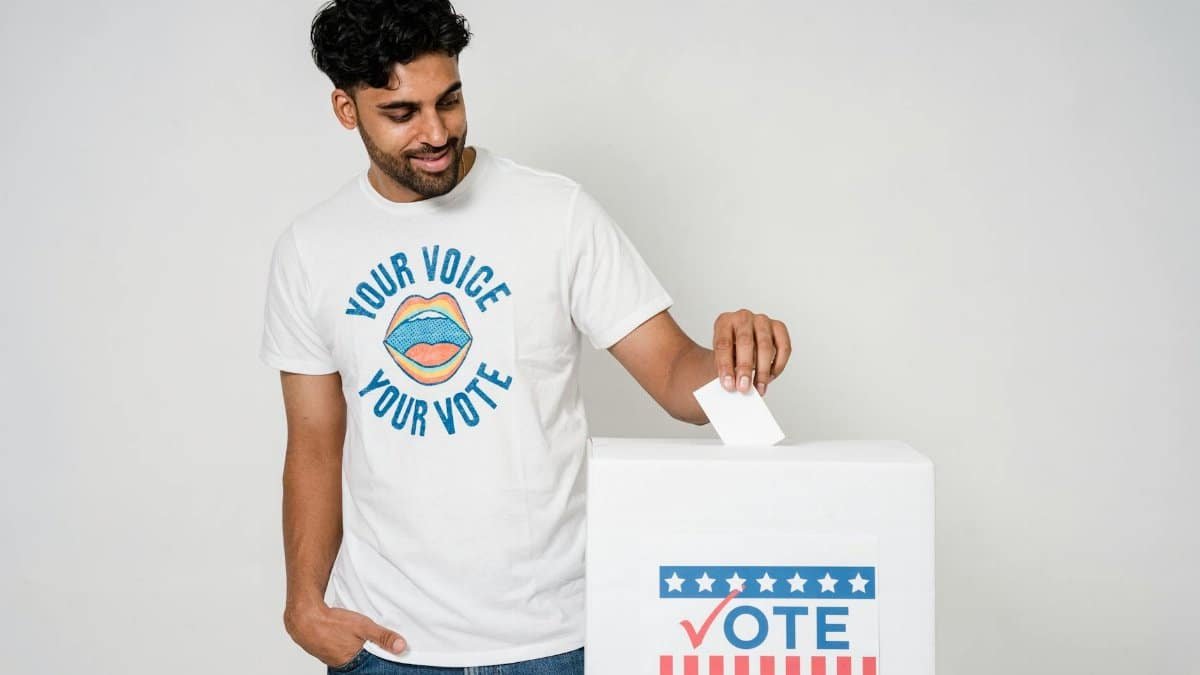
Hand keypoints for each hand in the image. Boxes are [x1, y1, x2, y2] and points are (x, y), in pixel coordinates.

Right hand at [284, 602, 406, 666]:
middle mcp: (339, 663)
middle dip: (367, 656)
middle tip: (369, 646)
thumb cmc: (331, 622)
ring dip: (354, 650)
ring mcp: (329, 657)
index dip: (377, 662)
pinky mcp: (322, 649)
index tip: (382, 659)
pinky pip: (337, 650)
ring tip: (357, 641)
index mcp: (351, 661)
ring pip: (347, 656)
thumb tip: (401, 647)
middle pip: (359, 662)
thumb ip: (382, 636)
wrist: (303, 617)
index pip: (370, 667)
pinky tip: (344, 638)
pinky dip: (343, 645)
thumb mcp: (363, 627)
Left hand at [712, 309, 791, 395]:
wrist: (741, 343)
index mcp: (724, 322)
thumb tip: (734, 386)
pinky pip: (784, 347)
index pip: (723, 344)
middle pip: (745, 342)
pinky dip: (779, 364)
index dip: (725, 366)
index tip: (728, 384)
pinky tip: (771, 376)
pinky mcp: (778, 327)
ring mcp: (762, 320)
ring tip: (758, 387)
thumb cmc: (730, 351)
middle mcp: (743, 317)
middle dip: (745, 368)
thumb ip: (726, 370)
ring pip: (765, 346)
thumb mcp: (722, 358)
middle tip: (744, 387)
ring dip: (763, 370)